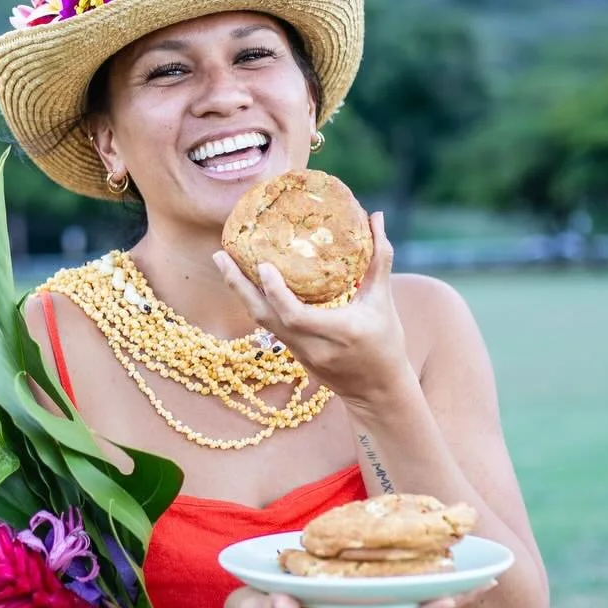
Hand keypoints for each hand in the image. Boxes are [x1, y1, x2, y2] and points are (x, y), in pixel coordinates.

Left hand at [213, 210, 410, 404]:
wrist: (376, 391)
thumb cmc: (386, 342)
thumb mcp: (383, 301)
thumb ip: (379, 260)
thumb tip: (376, 216)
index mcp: (339, 332)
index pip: (296, 316)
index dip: (276, 292)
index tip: (263, 265)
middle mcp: (313, 345)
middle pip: (266, 318)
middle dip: (239, 286)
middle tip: (220, 256)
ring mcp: (299, 353)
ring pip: (261, 322)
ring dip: (240, 292)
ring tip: (223, 262)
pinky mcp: (292, 354)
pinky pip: (267, 325)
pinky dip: (254, 302)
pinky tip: (243, 281)